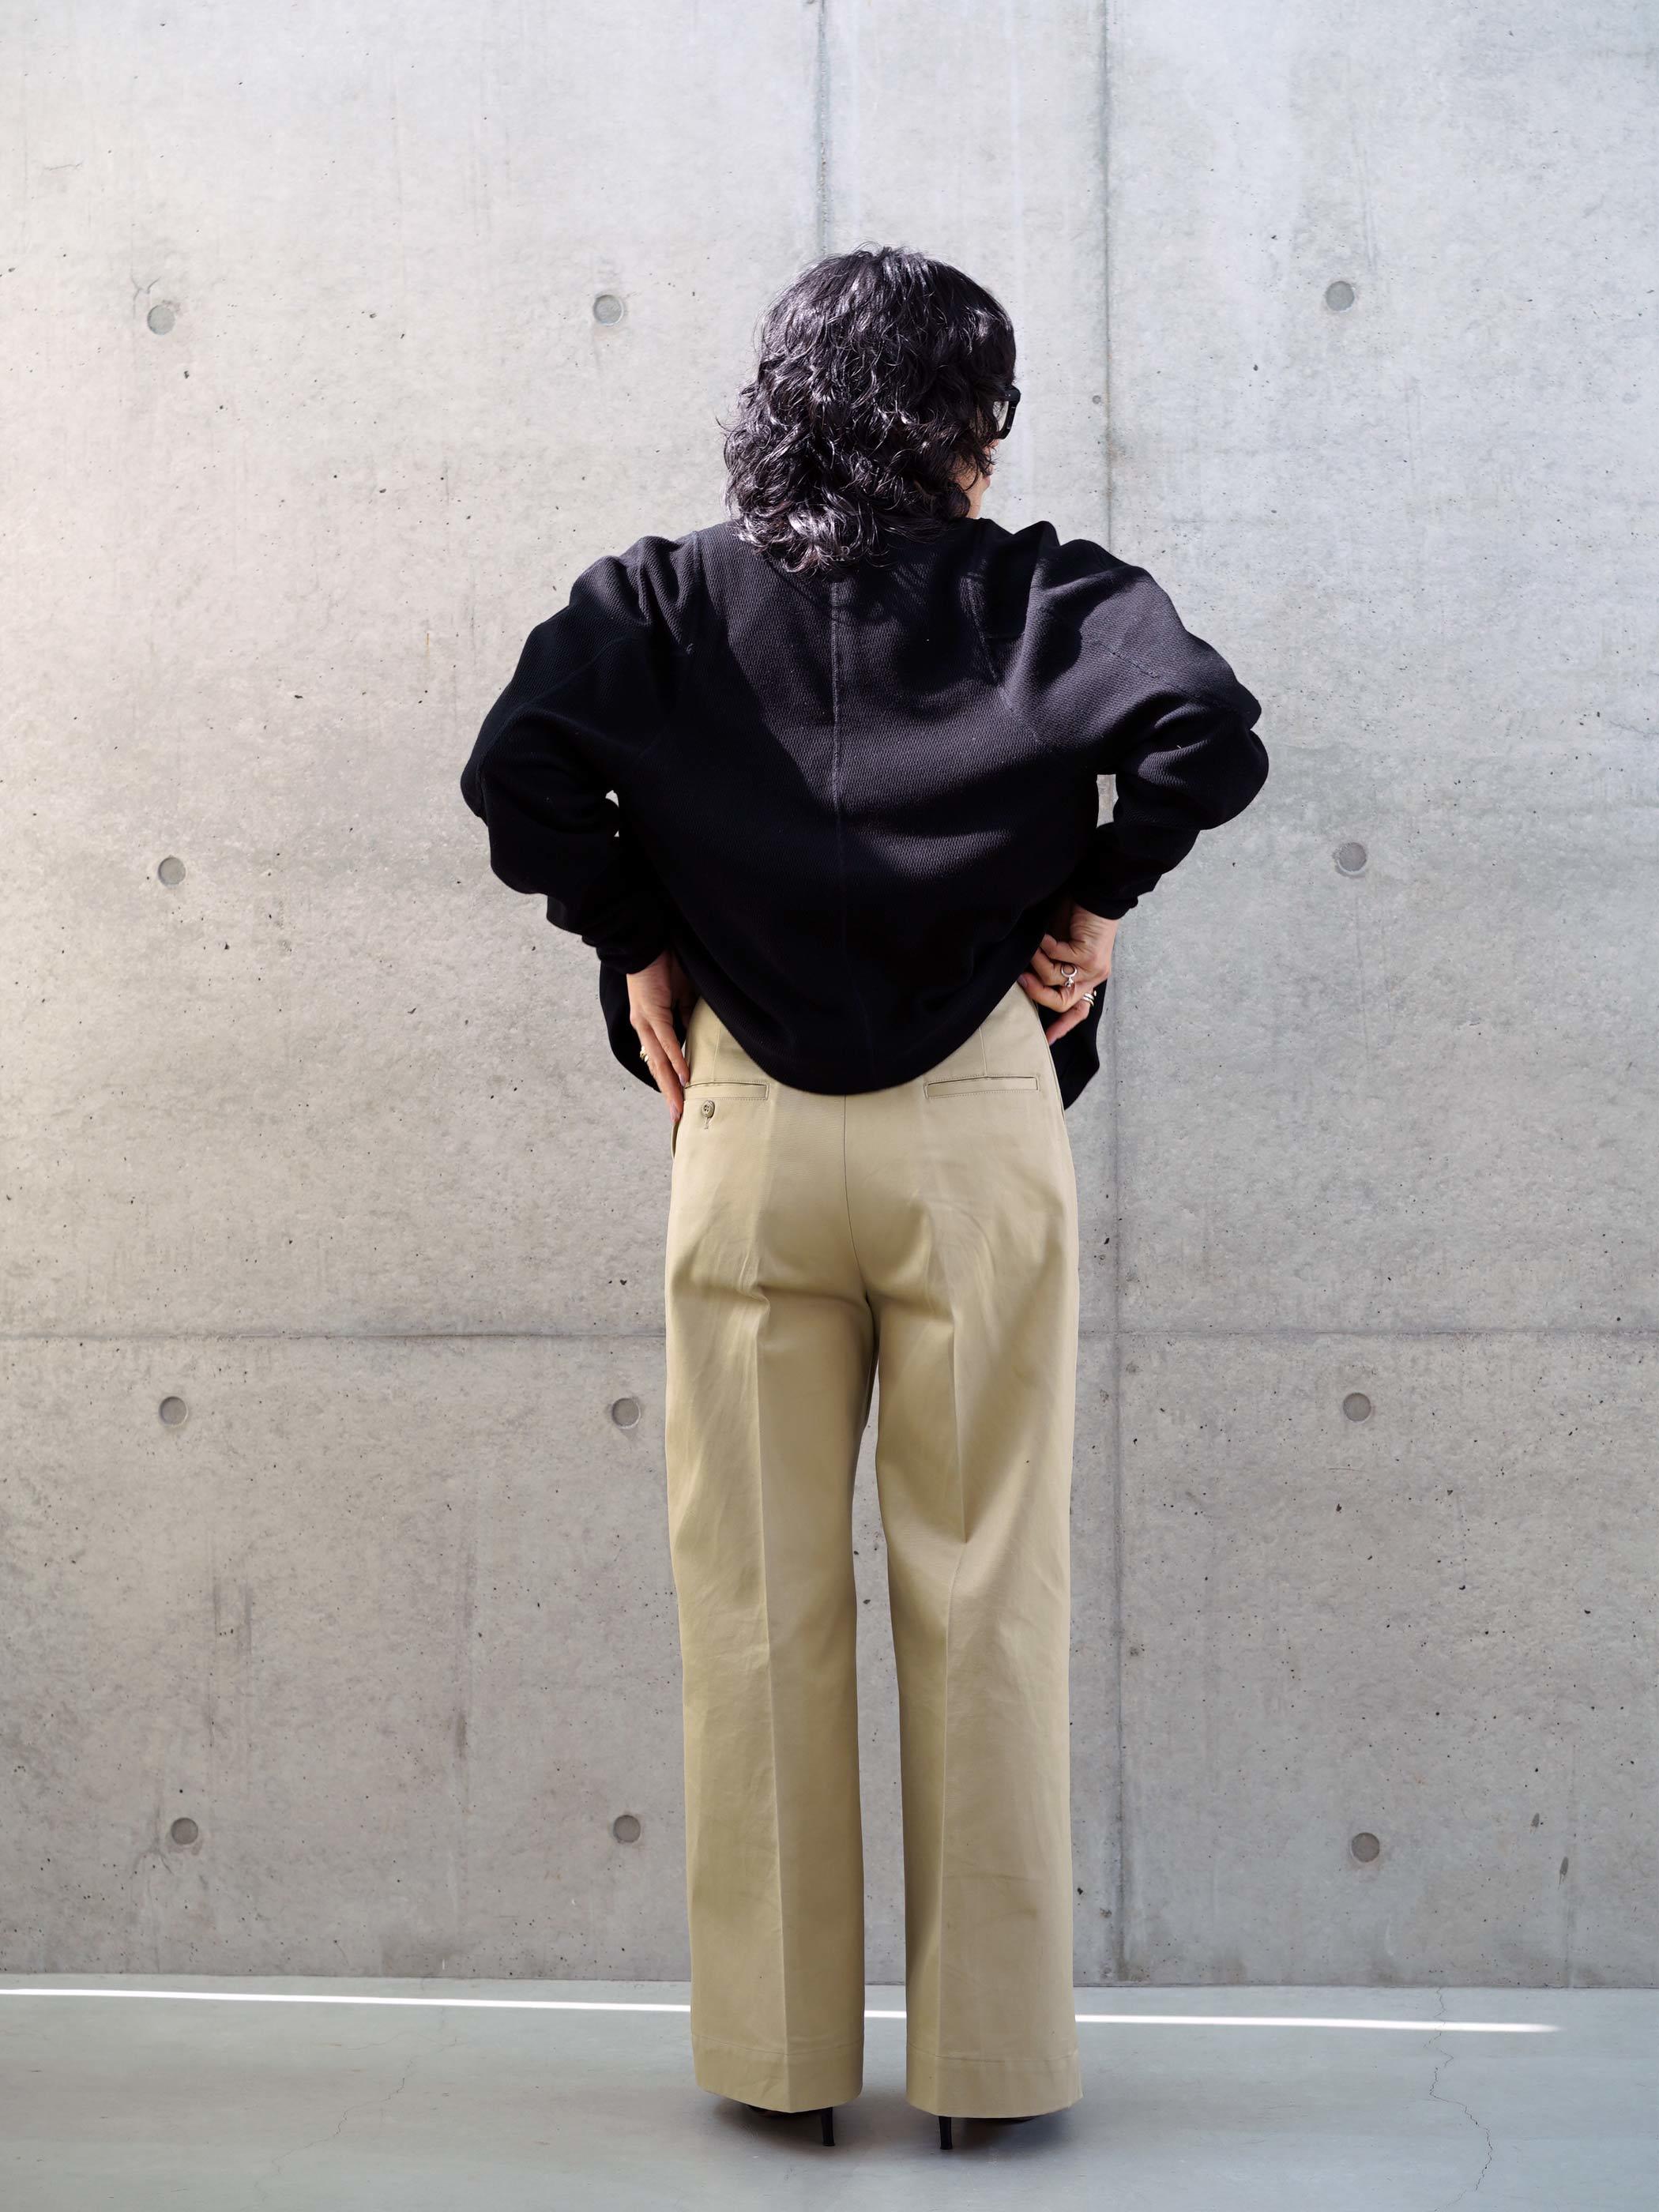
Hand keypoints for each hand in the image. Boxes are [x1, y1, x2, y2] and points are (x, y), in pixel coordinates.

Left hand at [627, 949, 698, 1123]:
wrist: (647, 940)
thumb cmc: (666, 963)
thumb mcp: (682, 994)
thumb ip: (686, 1014)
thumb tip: (695, 1030)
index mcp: (650, 1024)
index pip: (659, 1060)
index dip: (668, 1082)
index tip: (679, 1102)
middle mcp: (644, 1027)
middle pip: (657, 1068)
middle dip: (669, 1094)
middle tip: (678, 1117)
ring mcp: (646, 1020)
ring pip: (659, 1060)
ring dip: (671, 1085)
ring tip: (680, 1106)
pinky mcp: (652, 1011)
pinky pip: (667, 1039)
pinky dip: (676, 1058)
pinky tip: (684, 1075)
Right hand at [1018, 900, 1115, 1042]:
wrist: (1094, 893)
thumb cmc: (1073, 916)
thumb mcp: (1057, 945)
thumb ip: (1048, 964)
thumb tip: (1024, 979)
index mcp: (1087, 978)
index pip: (1078, 1011)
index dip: (1062, 1026)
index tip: (1046, 1039)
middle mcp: (1093, 977)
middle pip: (1062, 1002)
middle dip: (1037, 993)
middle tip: (1021, 979)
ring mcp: (1094, 969)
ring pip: (1055, 980)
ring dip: (1038, 961)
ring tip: (1034, 944)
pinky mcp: (1091, 956)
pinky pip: (1058, 958)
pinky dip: (1046, 946)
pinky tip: (1045, 935)